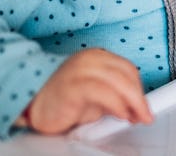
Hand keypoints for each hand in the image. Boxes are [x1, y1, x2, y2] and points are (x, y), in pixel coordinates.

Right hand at [15, 48, 152, 134]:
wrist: (29, 102)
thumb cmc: (60, 99)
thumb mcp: (93, 96)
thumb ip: (112, 96)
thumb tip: (132, 107)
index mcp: (97, 57)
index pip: (127, 69)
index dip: (139, 89)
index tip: (145, 106)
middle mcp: (91, 59)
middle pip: (126, 74)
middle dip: (140, 98)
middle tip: (145, 115)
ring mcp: (81, 69)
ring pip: (119, 81)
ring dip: (133, 102)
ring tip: (136, 117)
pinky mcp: (73, 84)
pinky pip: (103, 92)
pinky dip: (117, 105)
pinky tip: (122, 115)